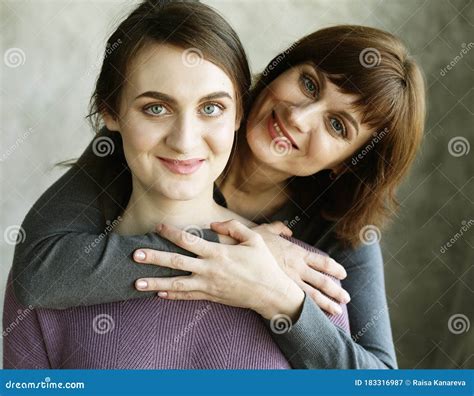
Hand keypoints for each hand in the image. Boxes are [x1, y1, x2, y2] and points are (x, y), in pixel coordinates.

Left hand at [133, 220, 304, 320]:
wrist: (270, 293)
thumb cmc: (263, 264)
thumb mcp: (254, 239)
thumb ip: (233, 227)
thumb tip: (214, 224)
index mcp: (218, 252)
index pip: (189, 240)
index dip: (171, 232)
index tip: (158, 226)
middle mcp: (209, 269)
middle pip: (176, 262)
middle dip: (154, 258)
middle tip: (135, 255)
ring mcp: (208, 285)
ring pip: (176, 284)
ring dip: (155, 282)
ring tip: (136, 283)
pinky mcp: (211, 297)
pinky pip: (187, 297)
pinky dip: (172, 296)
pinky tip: (158, 294)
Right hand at [251, 222, 350, 314]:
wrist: (233, 254)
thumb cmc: (248, 242)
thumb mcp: (264, 230)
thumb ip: (278, 228)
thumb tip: (288, 231)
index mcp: (296, 253)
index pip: (322, 262)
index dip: (335, 268)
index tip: (343, 274)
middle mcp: (296, 269)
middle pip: (323, 282)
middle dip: (336, 291)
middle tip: (346, 298)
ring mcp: (287, 283)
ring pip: (313, 297)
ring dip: (327, 304)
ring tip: (337, 311)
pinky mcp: (276, 293)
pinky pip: (296, 304)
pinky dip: (307, 311)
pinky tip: (312, 317)